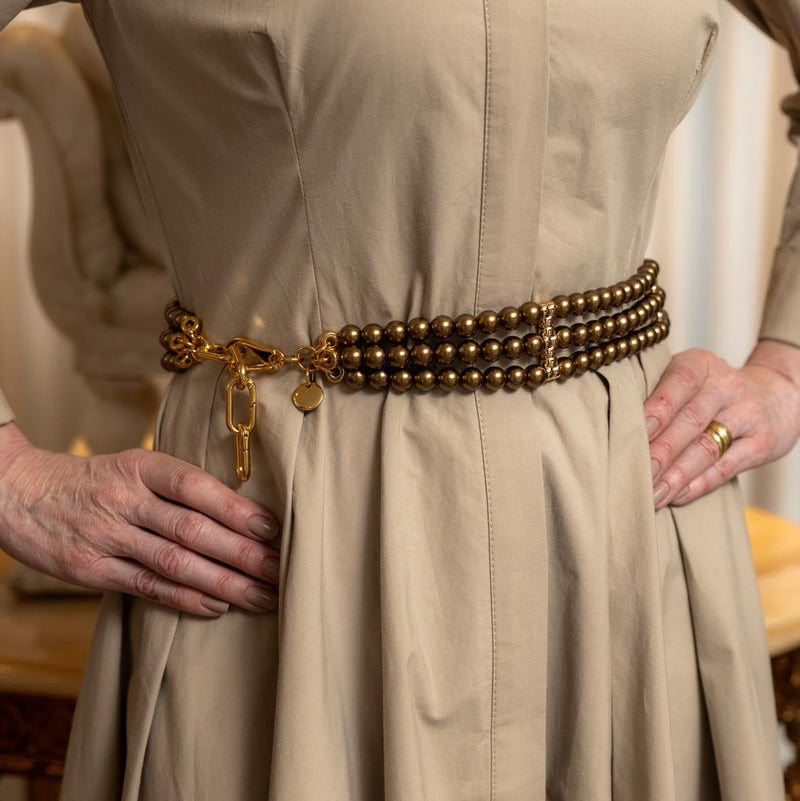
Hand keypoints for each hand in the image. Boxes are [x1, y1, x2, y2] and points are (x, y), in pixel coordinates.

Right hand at [0, 423, 280, 616]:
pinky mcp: (91, 569)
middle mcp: (125, 499)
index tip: (272, 528)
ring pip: (174, 563)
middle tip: (280, 570)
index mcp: (140, 466)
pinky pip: (146, 587)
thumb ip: (177, 486)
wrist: (18, 491)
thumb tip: (242, 511)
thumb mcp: (133, 466)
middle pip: (192, 530)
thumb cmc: (95, 480)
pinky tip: (218, 606)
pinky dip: (185, 599)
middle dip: (242, 554)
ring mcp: (106, 536)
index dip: (236, 508)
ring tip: (261, 596)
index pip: (195, 486)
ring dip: (223, 583)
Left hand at [643, 340, 799, 508]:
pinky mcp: (761, 444)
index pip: (678, 383)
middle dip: (659, 451)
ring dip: (675, 476)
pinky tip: (676, 496)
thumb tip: (612, 426)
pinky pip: (725, 468)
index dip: (656, 410)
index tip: (632, 434)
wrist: (774, 394)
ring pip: (706, 448)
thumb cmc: (707, 389)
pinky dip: (698, 484)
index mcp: (700, 364)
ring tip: (650, 494)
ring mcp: (747, 415)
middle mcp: (725, 386)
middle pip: (689, 421)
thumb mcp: (687, 376)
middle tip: (634, 475)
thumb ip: (655, 393)